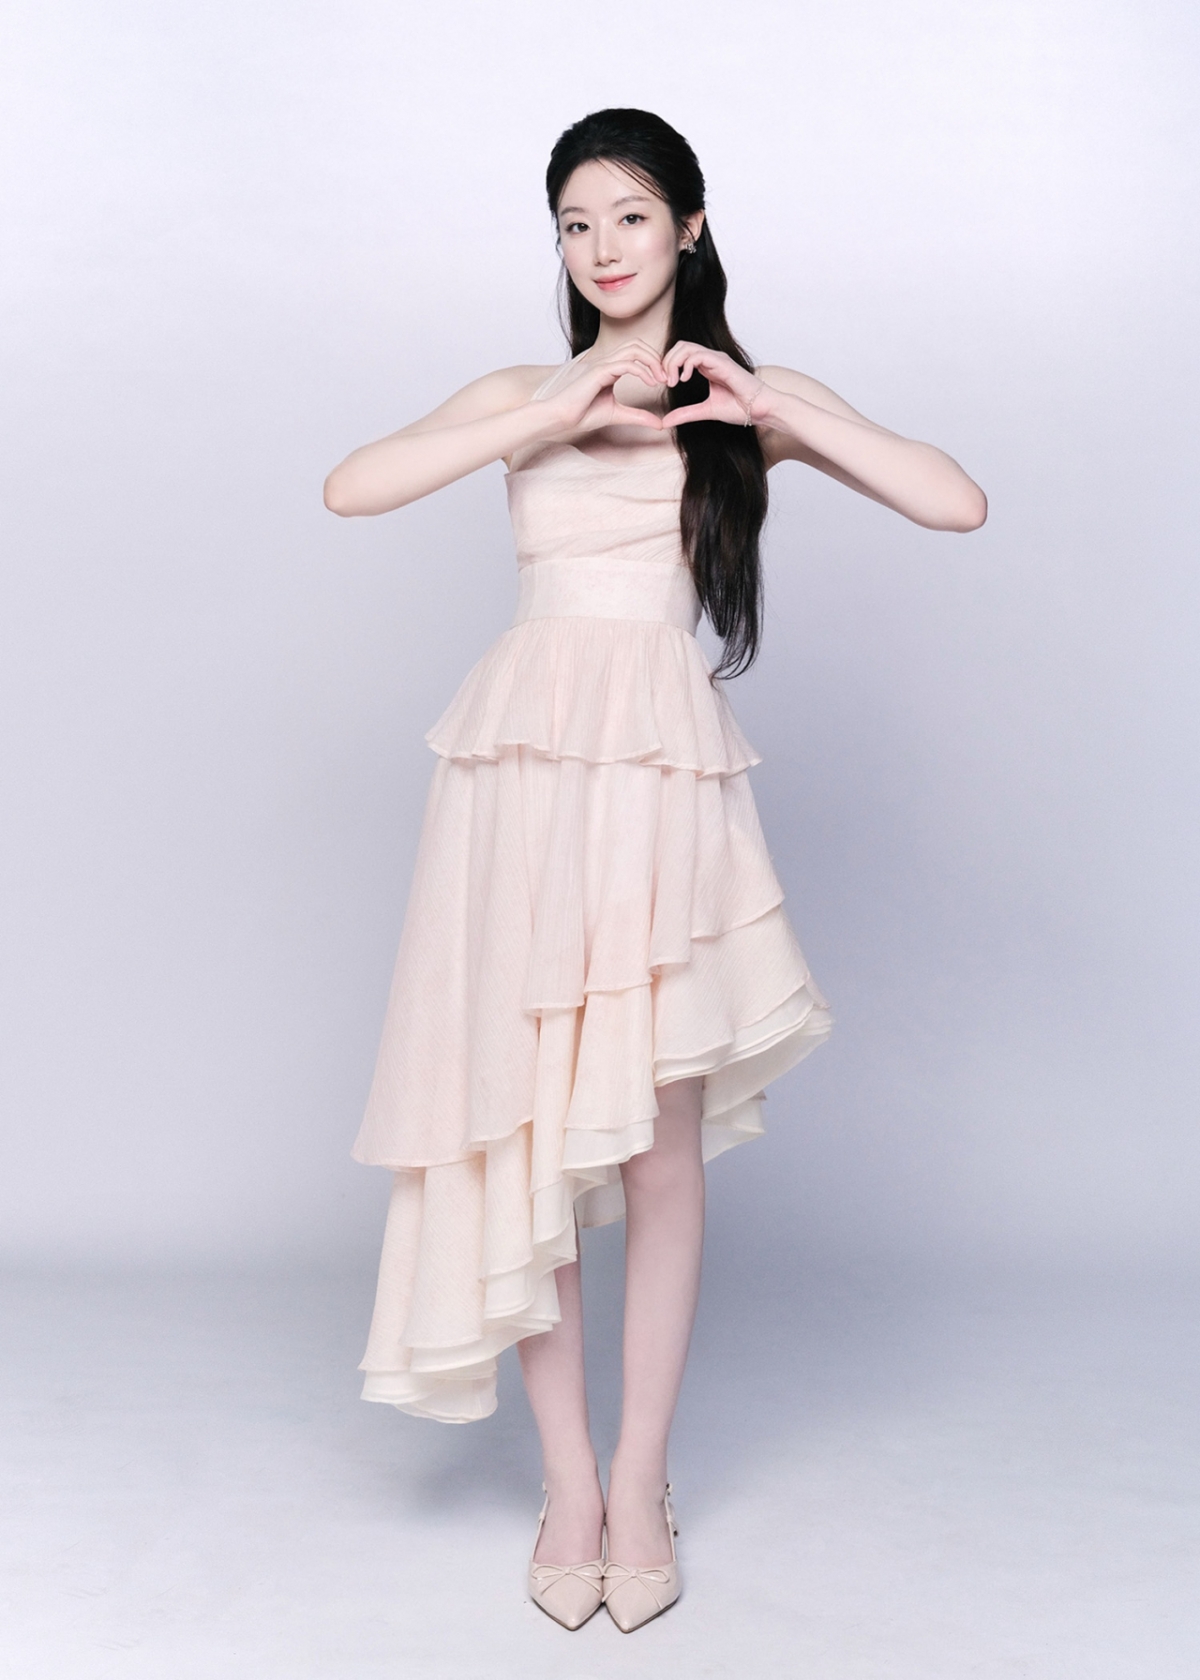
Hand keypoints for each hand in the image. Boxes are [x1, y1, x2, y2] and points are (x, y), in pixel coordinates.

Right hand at [534, 340, 666, 433]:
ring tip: (661, 379)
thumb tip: (659, 424)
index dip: (654, 362)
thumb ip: (639, 416)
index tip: (665, 380)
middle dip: (656, 357)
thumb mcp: (619, 415)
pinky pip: (626, 364)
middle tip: (667, 377)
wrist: (562, 418)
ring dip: (652, 361)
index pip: (636, 353)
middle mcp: (607, 362)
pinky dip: (642, 371)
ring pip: (634, 349)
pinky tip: (651, 383)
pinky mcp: (599, 372)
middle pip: (637, 344)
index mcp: (611, 368)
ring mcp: (602, 364)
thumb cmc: (583, 414)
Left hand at [660, 342, 765, 429]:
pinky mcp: (722, 363)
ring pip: (686, 347)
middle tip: (665, 382)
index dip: (668, 366)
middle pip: (680, 346)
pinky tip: (683, 380)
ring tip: (672, 382)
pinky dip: (685, 365)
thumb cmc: (739, 408)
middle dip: (666, 362)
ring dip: (673, 362)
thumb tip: (665, 421)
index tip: (664, 384)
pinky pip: (698, 355)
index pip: (681, 355)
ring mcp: (716, 359)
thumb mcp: (705, 411)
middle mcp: (710, 359)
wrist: (759, 409)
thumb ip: (685, 414)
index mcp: (706, 367)